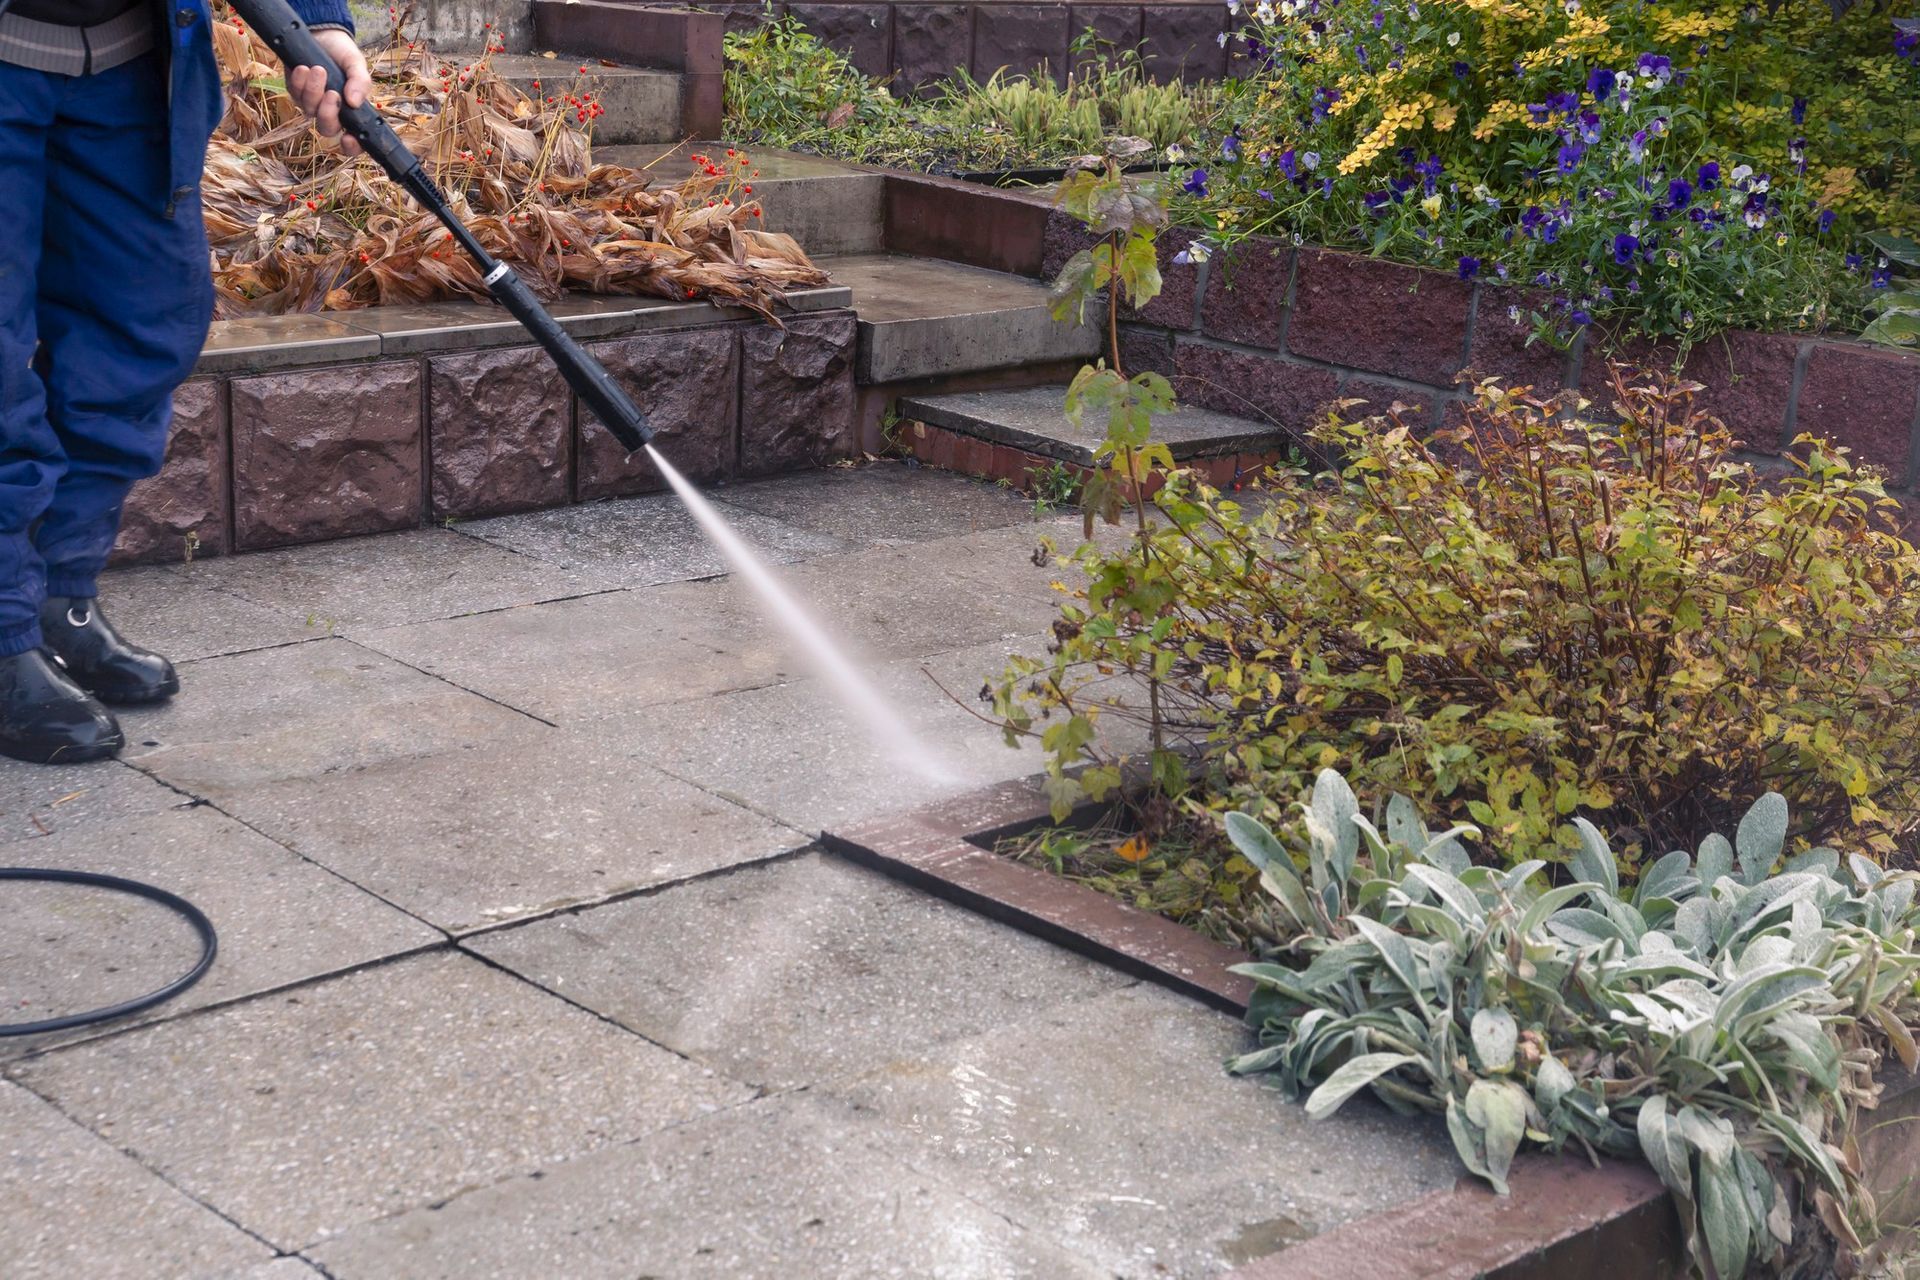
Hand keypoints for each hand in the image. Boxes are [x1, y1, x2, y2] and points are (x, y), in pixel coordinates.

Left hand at [286, 29, 371, 156]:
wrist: (322, 32)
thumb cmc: (342, 52)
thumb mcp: (357, 64)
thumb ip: (360, 83)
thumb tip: (354, 102)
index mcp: (352, 111)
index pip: (354, 140)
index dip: (351, 146)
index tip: (349, 138)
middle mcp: (332, 111)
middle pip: (327, 129)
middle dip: (327, 114)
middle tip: (332, 93)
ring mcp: (312, 103)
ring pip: (309, 110)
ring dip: (313, 90)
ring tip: (318, 69)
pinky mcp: (295, 91)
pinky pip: (294, 94)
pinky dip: (299, 81)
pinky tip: (303, 67)